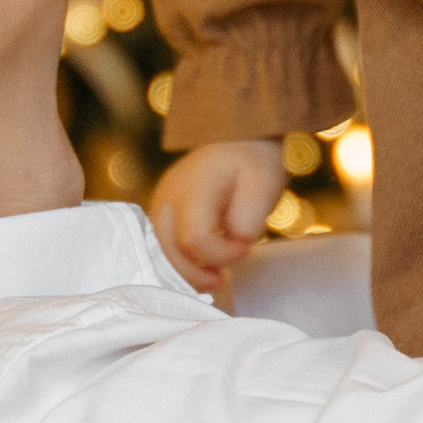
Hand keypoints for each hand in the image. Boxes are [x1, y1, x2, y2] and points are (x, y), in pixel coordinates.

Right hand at [150, 139, 285, 296]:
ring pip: (158, 257)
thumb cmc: (251, 165)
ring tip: (214, 278)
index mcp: (193, 187)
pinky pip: (160, 253)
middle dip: (197, 274)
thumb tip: (236, 242)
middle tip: (223, 278)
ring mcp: (158, 210)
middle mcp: (166, 199)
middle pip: (167, 252)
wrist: (233, 143)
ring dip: (186, 275)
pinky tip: (202, 271)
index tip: (244, 249)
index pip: (193, 238)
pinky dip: (180, 268)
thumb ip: (250, 218)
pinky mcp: (159, 221)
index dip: (219, 254)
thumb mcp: (264, 185)